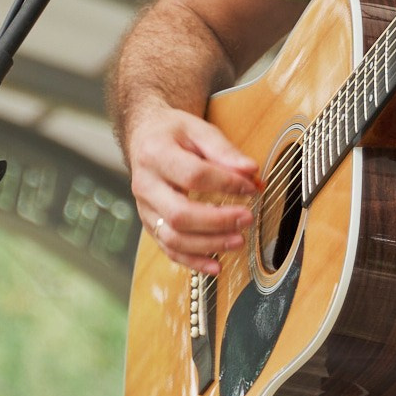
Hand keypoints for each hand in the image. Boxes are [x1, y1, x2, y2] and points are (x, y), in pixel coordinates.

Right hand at [125, 103, 256, 267]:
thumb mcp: (199, 130)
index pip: (193, 175)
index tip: (250, 187)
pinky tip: (216, 265)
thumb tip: (250, 172)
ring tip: (238, 240)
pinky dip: (193, 261)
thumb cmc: (173, 134)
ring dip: (209, 245)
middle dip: (217, 221)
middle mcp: (145, 185)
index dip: (226, 184)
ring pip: (173, 238)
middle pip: (179, 214)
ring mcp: (145, 208)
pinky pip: (169, 249)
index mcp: (156, 154)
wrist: (144, 138)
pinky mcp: (150, 224)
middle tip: (247, 218)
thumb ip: (225, 151)